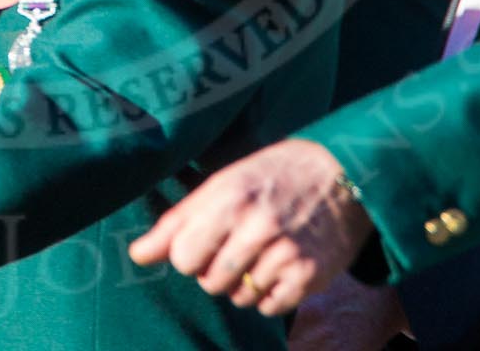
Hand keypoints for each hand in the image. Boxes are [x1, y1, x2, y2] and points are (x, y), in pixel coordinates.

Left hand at [129, 138, 372, 317]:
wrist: (343, 173)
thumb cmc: (272, 176)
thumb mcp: (223, 183)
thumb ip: (178, 221)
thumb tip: (136, 256)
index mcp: (229, 197)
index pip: (182, 257)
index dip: (189, 254)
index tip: (205, 240)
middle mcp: (256, 226)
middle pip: (209, 282)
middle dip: (216, 270)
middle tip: (237, 245)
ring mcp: (285, 253)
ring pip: (239, 297)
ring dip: (244, 283)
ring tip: (262, 252)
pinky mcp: (309, 275)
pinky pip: (269, 307)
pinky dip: (270, 294)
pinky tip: (280, 266)